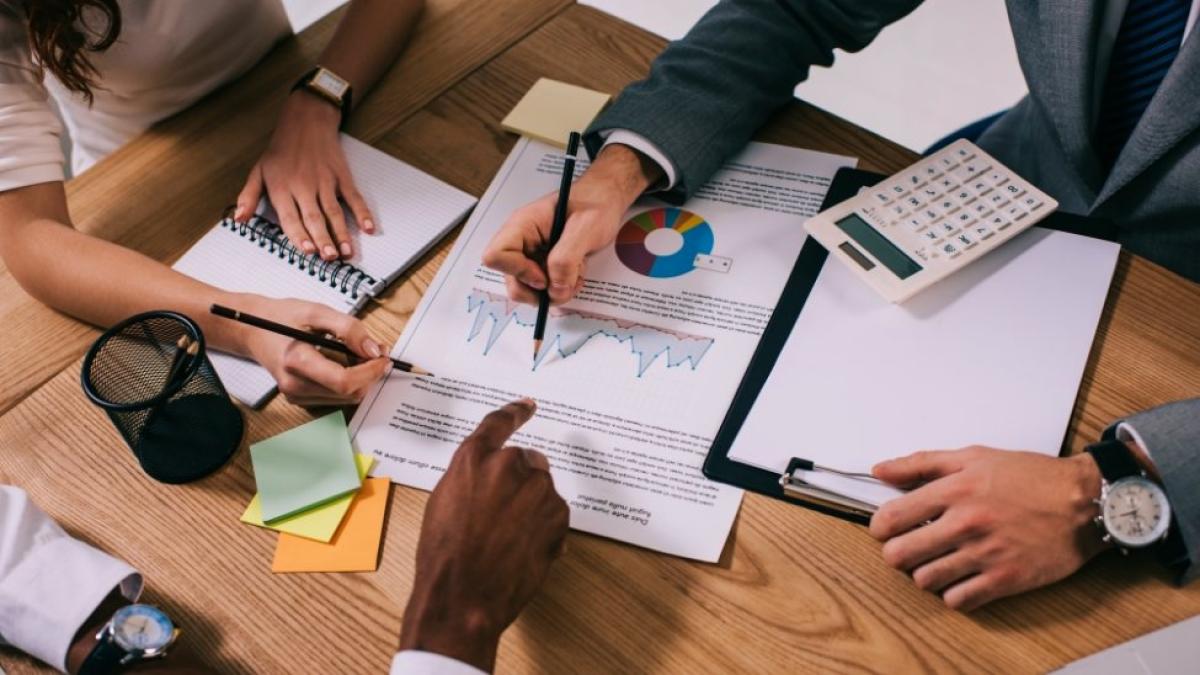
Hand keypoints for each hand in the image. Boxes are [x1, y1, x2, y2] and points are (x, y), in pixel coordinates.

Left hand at [235, 92, 374, 261]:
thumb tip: (238, 219)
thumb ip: (248, 196)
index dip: (299, 235)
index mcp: (282, 187)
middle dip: (323, 239)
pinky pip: (354, 198)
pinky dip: (362, 213)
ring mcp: (325, 181)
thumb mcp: (258, 170)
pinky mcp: (341, 176)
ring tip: (346, 252)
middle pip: (315, 218)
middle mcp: (304, 186)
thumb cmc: (281, 149)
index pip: (290, 217)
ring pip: (334, 212)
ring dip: (342, 233)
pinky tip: (368, 228)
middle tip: (329, 257)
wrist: (306, 120)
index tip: (307, 251)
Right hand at [235, 294, 391, 405]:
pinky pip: (335, 397)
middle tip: (377, 352)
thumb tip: (374, 349)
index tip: (383, 357)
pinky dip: (349, 383)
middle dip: (370, 374)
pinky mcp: (299, 398)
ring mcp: (296, 395)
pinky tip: (346, 363)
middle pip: (349, 393)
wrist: (252, 329)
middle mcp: (295, 386)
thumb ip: (348, 328)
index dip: (370, 372)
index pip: (344, 381)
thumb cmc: (281, 318)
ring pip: (345, 398)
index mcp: (297, 362)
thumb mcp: (316, 312)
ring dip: (361, 379)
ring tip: (360, 354)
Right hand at [399, 399, 568, 671]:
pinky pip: (555, 513)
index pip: (498, 423)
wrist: (463, 597)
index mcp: (474, 458)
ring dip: (532, 506)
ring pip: (542, 489)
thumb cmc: (444, 555)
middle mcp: (508, 465)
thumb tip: (492, 475)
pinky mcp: (558, 514)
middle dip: (520, 482)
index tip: (528, 405)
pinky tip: (522, 550)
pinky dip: (545, 527)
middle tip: (502, 515)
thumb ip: (472, 477)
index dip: (515, 412)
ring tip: (507, 540)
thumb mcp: (445, 502)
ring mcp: (537, 489)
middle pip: (527, 461)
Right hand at [482, 144, 661, 304]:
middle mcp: (521, 240)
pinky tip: (577, 274)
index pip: (496, 256)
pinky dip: (560, 288)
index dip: (517, 272)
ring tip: (576, 276)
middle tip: (565, 284)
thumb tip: (555, 290)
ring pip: (527, 288)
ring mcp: (531, 253)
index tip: (544, 277)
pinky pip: (543, 287)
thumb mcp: (585, 228)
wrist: (608, 198)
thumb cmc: (596, 203)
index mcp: (523, 225)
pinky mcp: (543, 263)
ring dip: (553, 291)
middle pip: (511, 279)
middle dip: (538, 291)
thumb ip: (566, 260)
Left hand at [869, 447, 1106, 611]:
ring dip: (924, 573)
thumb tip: (880, 470)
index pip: (891, 518)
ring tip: (937, 562)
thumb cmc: (1032, 477)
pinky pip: (958, 599)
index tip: (885, 529)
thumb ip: (922, 463)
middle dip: (897, 553)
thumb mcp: (974, 456)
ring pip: (925, 580)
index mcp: (955, 490)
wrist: (1086, 502)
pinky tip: (961, 578)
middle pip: (900, 554)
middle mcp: (966, 523)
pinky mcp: (1006, 579)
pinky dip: (953, 593)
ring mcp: (985, 554)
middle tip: (908, 548)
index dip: (880, 527)